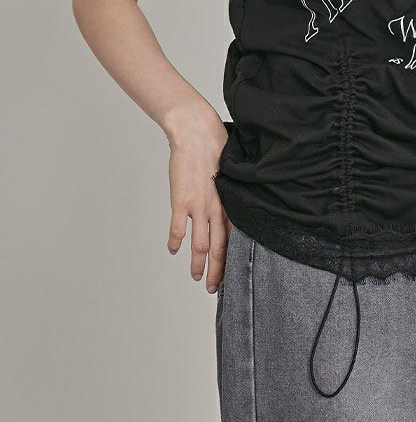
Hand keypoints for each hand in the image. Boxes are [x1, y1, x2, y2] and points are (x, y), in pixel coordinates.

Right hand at [165, 109, 232, 292]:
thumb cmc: (216, 148)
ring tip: (196, 277)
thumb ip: (232, 192)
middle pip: (218, 248)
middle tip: (213, 287)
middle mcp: (216, 208)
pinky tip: (173, 250)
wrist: (197, 133)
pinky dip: (175, 242)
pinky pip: (177, 228)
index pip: (234, 237)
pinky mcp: (181, 201)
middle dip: (217, 271)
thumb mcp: (232, 173)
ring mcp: (198, 206)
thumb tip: (235, 203)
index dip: (232, 258)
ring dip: (197, 264)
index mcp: (230, 202)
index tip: (231, 273)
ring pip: (199, 244)